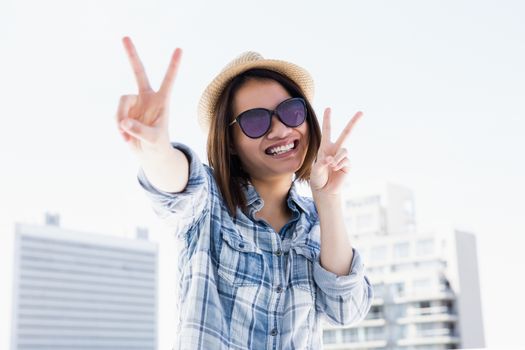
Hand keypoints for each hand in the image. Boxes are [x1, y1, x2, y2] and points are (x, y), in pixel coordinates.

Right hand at [116, 36, 181, 156]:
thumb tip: (124, 122)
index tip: (180, 49)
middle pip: (138, 72)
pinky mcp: (123, 112)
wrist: (149, 154)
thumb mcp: (153, 140)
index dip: (173, 66)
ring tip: (127, 136)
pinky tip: (125, 137)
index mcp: (162, 101)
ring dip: (121, 119)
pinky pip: (116, 115)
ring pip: (121, 102)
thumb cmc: (157, 146)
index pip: (168, 80)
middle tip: (124, 36)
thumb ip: (141, 131)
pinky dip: (118, 127)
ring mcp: (134, 104)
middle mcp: (147, 98)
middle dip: (132, 55)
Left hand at [309, 108, 361, 195]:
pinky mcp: (348, 164)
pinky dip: (339, 164)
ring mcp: (343, 157)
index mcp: (325, 147)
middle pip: (346, 133)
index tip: (328, 108)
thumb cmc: (318, 178)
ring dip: (336, 158)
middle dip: (354, 122)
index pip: (327, 131)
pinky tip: (335, 169)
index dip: (328, 119)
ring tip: (331, 166)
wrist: (325, 190)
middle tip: (362, 112)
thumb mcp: (315, 170)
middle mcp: (335, 149)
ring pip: (344, 150)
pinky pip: (346, 160)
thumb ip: (322, 163)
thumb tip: (332, 160)